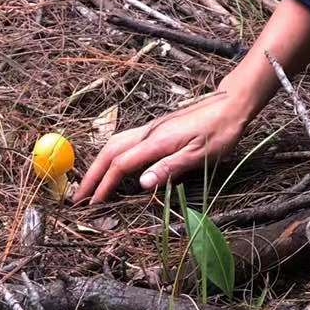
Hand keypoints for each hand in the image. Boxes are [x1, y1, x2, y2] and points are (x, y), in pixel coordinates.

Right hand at [73, 81, 247, 204]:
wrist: (232, 104)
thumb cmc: (220, 131)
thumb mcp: (200, 155)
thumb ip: (170, 168)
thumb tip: (142, 184)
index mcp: (157, 141)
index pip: (121, 164)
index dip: (105, 185)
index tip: (93, 204)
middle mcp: (149, 131)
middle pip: (110, 151)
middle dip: (92, 174)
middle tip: (77, 197)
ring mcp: (152, 127)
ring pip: (115, 143)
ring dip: (99, 163)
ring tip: (89, 182)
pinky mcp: (158, 127)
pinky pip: (125, 140)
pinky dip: (112, 154)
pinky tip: (113, 163)